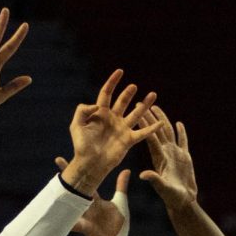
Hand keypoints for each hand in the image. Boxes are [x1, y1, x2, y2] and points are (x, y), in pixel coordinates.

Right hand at [57, 157, 129, 235]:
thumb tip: (126, 170)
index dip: (80, 169)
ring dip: (64, 196)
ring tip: (56, 184)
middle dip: (68, 176)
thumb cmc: (118, 224)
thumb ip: (121, 186)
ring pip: (72, 204)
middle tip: (59, 160)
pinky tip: (64, 218)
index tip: (76, 157)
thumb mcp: (121, 201)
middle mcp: (87, 205)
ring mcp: (85, 216)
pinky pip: (77, 224)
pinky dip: (72, 222)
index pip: (86, 180)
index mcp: (95, 198)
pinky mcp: (86, 228)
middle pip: (76, 189)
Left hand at [60, 69, 161, 196]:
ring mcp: (122, 129)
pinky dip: (151, 128)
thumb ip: (82, 111)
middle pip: (122, 102)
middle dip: (128, 93)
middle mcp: (112, 119)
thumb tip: (97, 105)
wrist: (89, 164)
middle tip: (133, 86)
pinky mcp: (128, 140)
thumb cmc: (81, 146)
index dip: (112, 82)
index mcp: (100, 114)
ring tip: (153, 94)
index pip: (107, 93)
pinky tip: (160, 122)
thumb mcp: (76, 125)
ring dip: (144, 105)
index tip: (120, 71)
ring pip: (136, 114)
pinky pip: (142, 133)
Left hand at [138, 105, 197, 213]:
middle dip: (150, 116)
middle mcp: (165, 153)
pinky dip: (181, 132)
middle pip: (157, 130)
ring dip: (162, 119)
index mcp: (159, 158)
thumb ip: (154, 179)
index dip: (145, 124)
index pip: (150, 136)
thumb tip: (143, 175)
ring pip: (168, 132)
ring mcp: (175, 154)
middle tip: (142, 102)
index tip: (138, 111)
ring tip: (156, 107)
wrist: (183, 202)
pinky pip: (182, 141)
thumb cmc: (172, 197)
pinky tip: (179, 123)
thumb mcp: (162, 188)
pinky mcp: (185, 157)